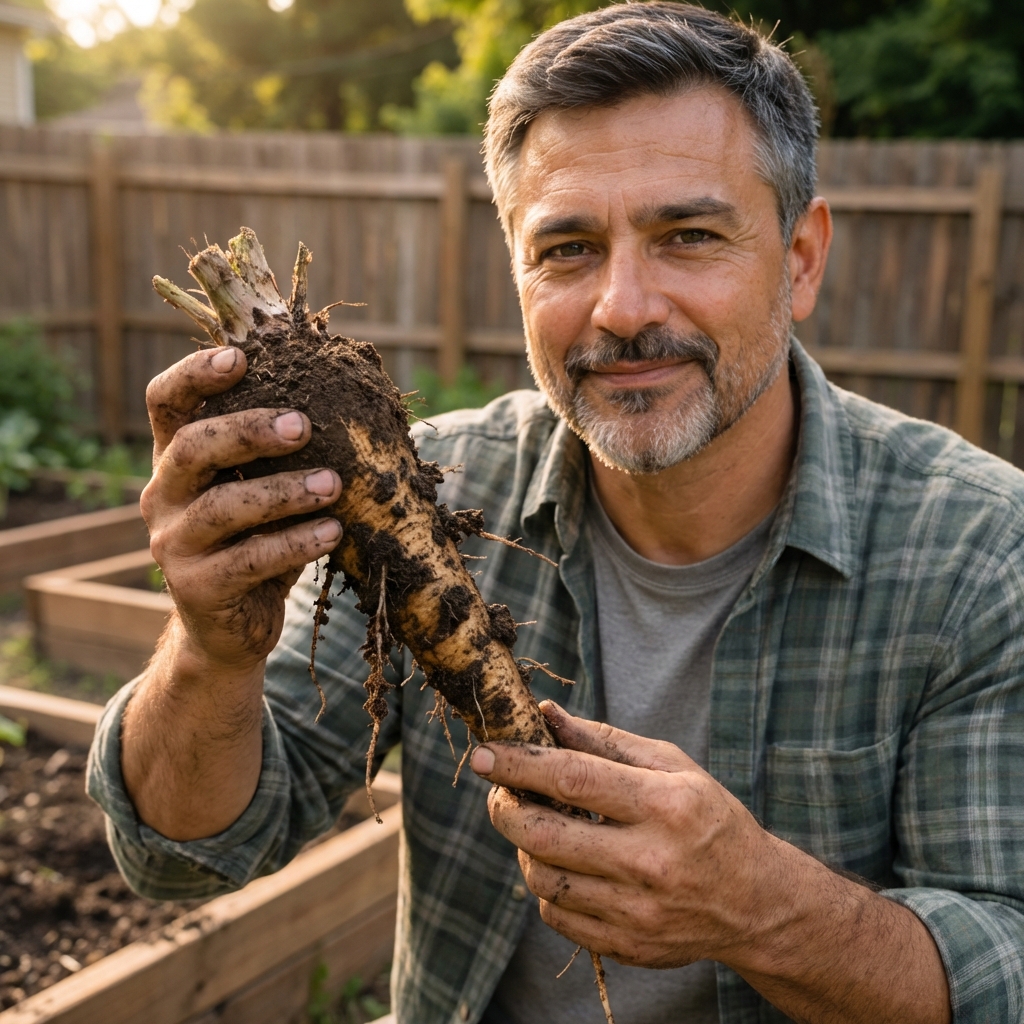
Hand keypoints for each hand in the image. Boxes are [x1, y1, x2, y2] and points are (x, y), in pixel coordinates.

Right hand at [142, 346, 342, 671]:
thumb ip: (280, 452)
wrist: (232, 627)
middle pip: (192, 447)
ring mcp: (173, 544)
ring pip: (223, 507)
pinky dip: (297, 542)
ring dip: (284, 491)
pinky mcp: (196, 588)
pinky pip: (250, 560)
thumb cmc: (258, 540)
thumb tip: (349, 399)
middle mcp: (162, 495)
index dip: (194, 374)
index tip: (240, 358)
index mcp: (174, 459)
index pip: (164, 402)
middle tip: (304, 425)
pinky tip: (333, 531)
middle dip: (249, 431)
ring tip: (334, 484)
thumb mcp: (260, 489)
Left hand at [471, 702, 950, 1023]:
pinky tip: (561, 866)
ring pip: (544, 880)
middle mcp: (651, 861)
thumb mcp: (670, 765)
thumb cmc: (710, 818)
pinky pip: (559, 917)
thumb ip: (604, 740)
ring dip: (523, 848)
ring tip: (533, 827)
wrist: (757, 902)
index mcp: (664, 805)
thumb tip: (548, 715)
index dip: (518, 764)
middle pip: (545, 837)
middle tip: (500, 793)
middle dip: (506, 810)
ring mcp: (639, 911)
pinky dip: (546, 888)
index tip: (483, 754)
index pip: (571, 779)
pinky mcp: (630, 946)